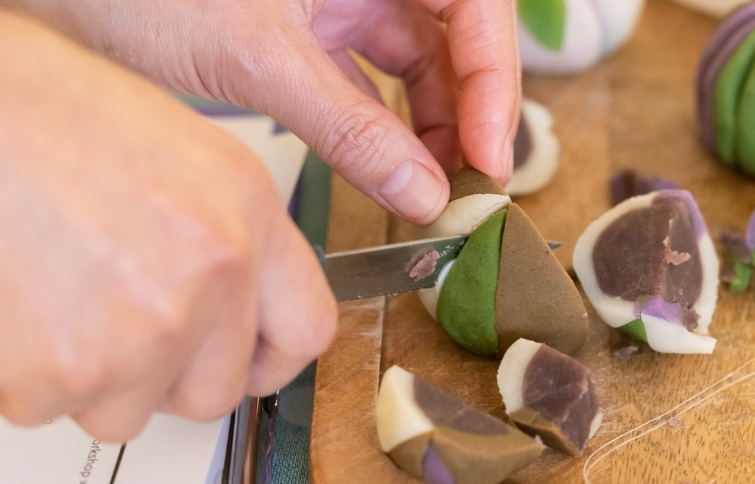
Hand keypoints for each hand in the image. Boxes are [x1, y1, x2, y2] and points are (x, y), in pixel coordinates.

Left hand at [0, 0, 521, 223]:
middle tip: (468, 181)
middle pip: (455, 37)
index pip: (476, 4)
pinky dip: (383, 131)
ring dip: (430, 128)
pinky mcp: (308, 32)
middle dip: (468, 109)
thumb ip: (352, 130)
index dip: (494, 78)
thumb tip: (422, 193)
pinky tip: (391, 174)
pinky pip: (368, 84)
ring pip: (417, 64)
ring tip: (431, 189)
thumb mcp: (259, 57)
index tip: (485, 152)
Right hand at [0, 9, 336, 440]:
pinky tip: (13, 305)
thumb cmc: (40, 114)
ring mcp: (146, 330)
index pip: (306, 330)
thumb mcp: (179, 154)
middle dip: (166, 378)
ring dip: (89, 377)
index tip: (246, 365)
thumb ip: (227, 238)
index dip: (269, 360)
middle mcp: (212, 274)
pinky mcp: (69, 372)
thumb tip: (244, 312)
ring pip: (127, 411)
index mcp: (248, 212)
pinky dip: (22, 375)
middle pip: (213, 393)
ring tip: (54, 294)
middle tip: (117, 326)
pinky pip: (49, 409)